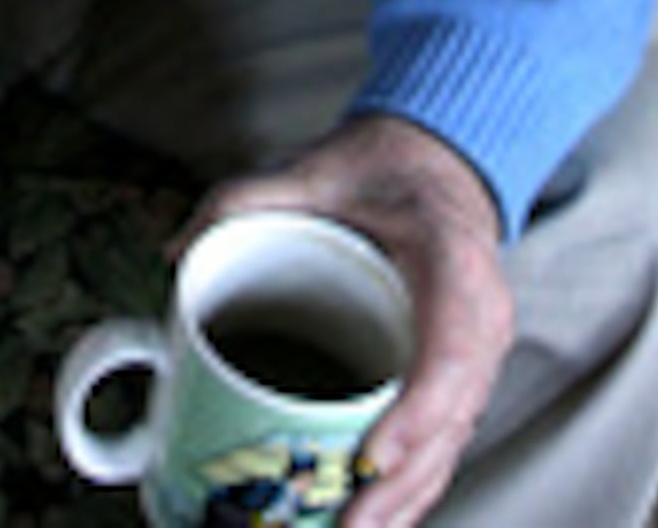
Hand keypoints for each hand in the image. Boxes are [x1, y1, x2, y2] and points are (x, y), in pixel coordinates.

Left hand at [194, 115, 511, 527]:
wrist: (436, 165)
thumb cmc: (387, 170)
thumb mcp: (317, 170)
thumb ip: (247, 197)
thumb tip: (178, 248)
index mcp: (452, 263)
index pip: (449, 350)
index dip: (417, 413)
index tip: (371, 458)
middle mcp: (479, 318)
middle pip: (453, 419)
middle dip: (401, 484)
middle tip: (346, 523)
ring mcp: (476, 353)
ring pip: (452, 443)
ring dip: (407, 499)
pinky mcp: (459, 376)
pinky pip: (444, 440)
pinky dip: (413, 485)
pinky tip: (375, 518)